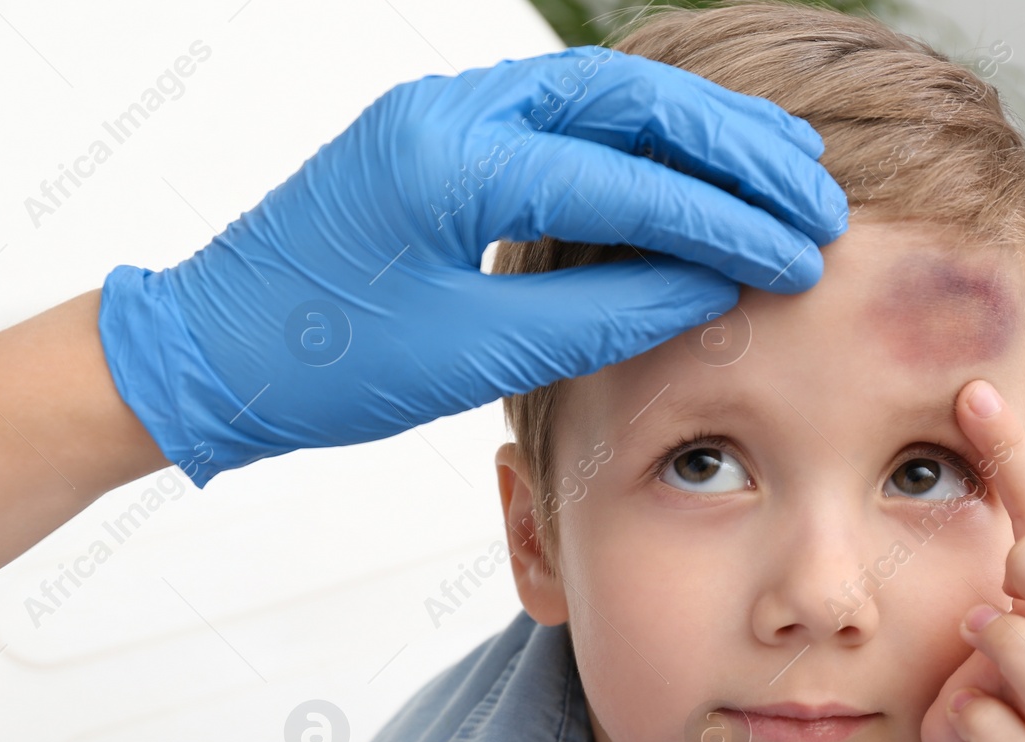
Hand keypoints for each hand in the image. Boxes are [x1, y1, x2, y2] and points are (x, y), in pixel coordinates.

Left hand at [97, 46, 847, 484]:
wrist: (209, 349)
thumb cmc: (320, 364)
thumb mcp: (470, 354)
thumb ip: (599, 313)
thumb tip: (711, 287)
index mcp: (449, 160)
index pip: (623, 178)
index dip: (723, 219)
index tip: (799, 252)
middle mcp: (450, 110)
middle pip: (630, 102)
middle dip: (734, 149)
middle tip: (816, 195)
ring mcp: (443, 110)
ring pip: (602, 94)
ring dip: (697, 129)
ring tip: (783, 167)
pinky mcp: (440, 132)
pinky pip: (563, 114)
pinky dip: (639, 137)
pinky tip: (692, 161)